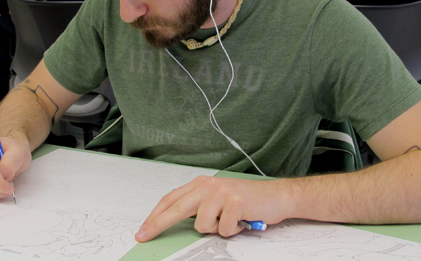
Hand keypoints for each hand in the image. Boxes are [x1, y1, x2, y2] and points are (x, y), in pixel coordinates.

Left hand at [135, 176, 290, 241]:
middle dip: (157, 224)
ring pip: (202, 225)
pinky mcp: (234, 202)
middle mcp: (209, 186)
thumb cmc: (247, 201)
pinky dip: (232, 231)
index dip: (155, 216)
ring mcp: (221, 193)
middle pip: (176, 209)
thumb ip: (199, 206)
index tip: (143, 229)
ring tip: (230, 221)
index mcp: (202, 184)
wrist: (276, 197)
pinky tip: (241, 221)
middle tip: (143, 236)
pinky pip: (223, 229)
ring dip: (216, 229)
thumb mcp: (218, 199)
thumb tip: (174, 221)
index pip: (171, 199)